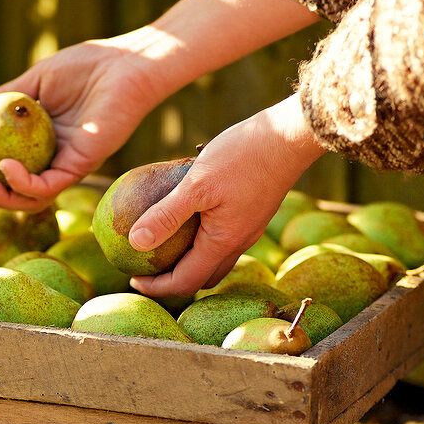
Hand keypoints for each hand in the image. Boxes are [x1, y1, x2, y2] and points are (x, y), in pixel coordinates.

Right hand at [0, 35, 165, 211]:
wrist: (123, 64)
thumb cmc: (86, 67)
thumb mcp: (36, 80)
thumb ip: (8, 96)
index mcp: (41, 145)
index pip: (8, 173)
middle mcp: (54, 162)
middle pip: (16, 194)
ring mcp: (68, 167)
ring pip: (31, 198)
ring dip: (1, 197)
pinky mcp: (83, 167)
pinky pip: (50, 184)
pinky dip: (25, 182)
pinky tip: (5, 168)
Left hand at [128, 93, 326, 297]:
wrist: (290, 136)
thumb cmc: (242, 156)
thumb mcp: (195, 184)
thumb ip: (165, 215)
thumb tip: (135, 242)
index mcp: (222, 243)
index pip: (185, 282)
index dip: (157, 288)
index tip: (133, 280)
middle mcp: (238, 243)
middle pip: (202, 279)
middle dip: (173, 282)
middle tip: (146, 270)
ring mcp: (248, 229)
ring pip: (215, 260)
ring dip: (189, 263)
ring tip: (163, 249)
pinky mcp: (252, 213)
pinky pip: (223, 239)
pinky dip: (201, 242)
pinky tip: (187, 220)